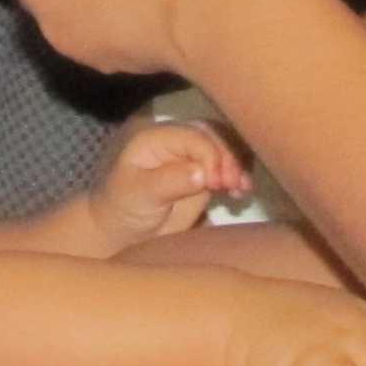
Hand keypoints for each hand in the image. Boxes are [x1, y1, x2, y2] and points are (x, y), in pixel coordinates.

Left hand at [82, 117, 246, 249]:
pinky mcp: (203, 173)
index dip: (211, 156)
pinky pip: (226, 165)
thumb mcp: (141, 194)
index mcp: (157, 137)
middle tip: (234, 184)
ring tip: (242, 187)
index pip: (194, 137)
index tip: (217, 183)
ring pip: (224, 146)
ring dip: (238, 163)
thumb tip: (202, 173)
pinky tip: (241, 190)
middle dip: (228, 157)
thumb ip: (170, 181)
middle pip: (213, 136)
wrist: (122, 230)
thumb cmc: (124, 207)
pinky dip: (237, 173)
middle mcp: (177, 140)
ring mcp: (192, 155)